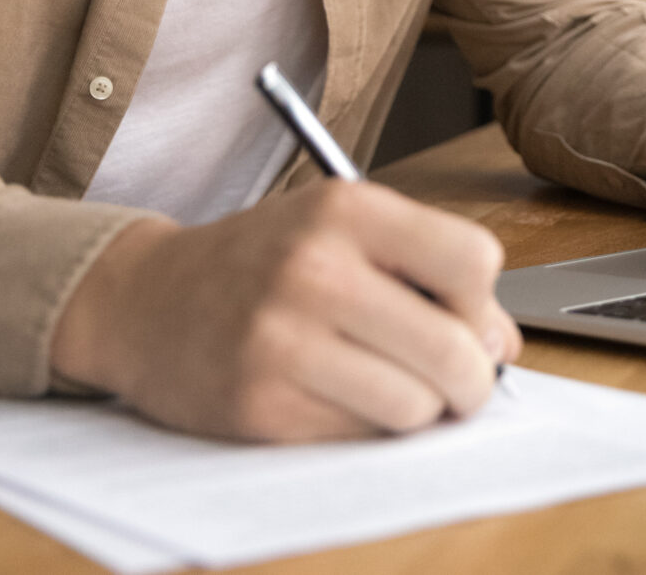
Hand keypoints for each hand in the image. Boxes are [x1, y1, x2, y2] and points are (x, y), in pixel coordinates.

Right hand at [50, 180, 520, 440]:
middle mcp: (315, 268)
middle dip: (469, 380)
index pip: (474, 260)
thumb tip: (502, 345)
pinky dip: (361, 428)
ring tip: (383, 384)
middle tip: (454, 382)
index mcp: (346, 209)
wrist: (143, 300)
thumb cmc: (261, 264)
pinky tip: (329, 395)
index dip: (480, 302)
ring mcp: (284, 340)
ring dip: (415, 409)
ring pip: (415, 406)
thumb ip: (426, 273)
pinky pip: (359, 437)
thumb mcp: (340, 232)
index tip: (462, 317)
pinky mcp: (262, 405)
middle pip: (455, 350)